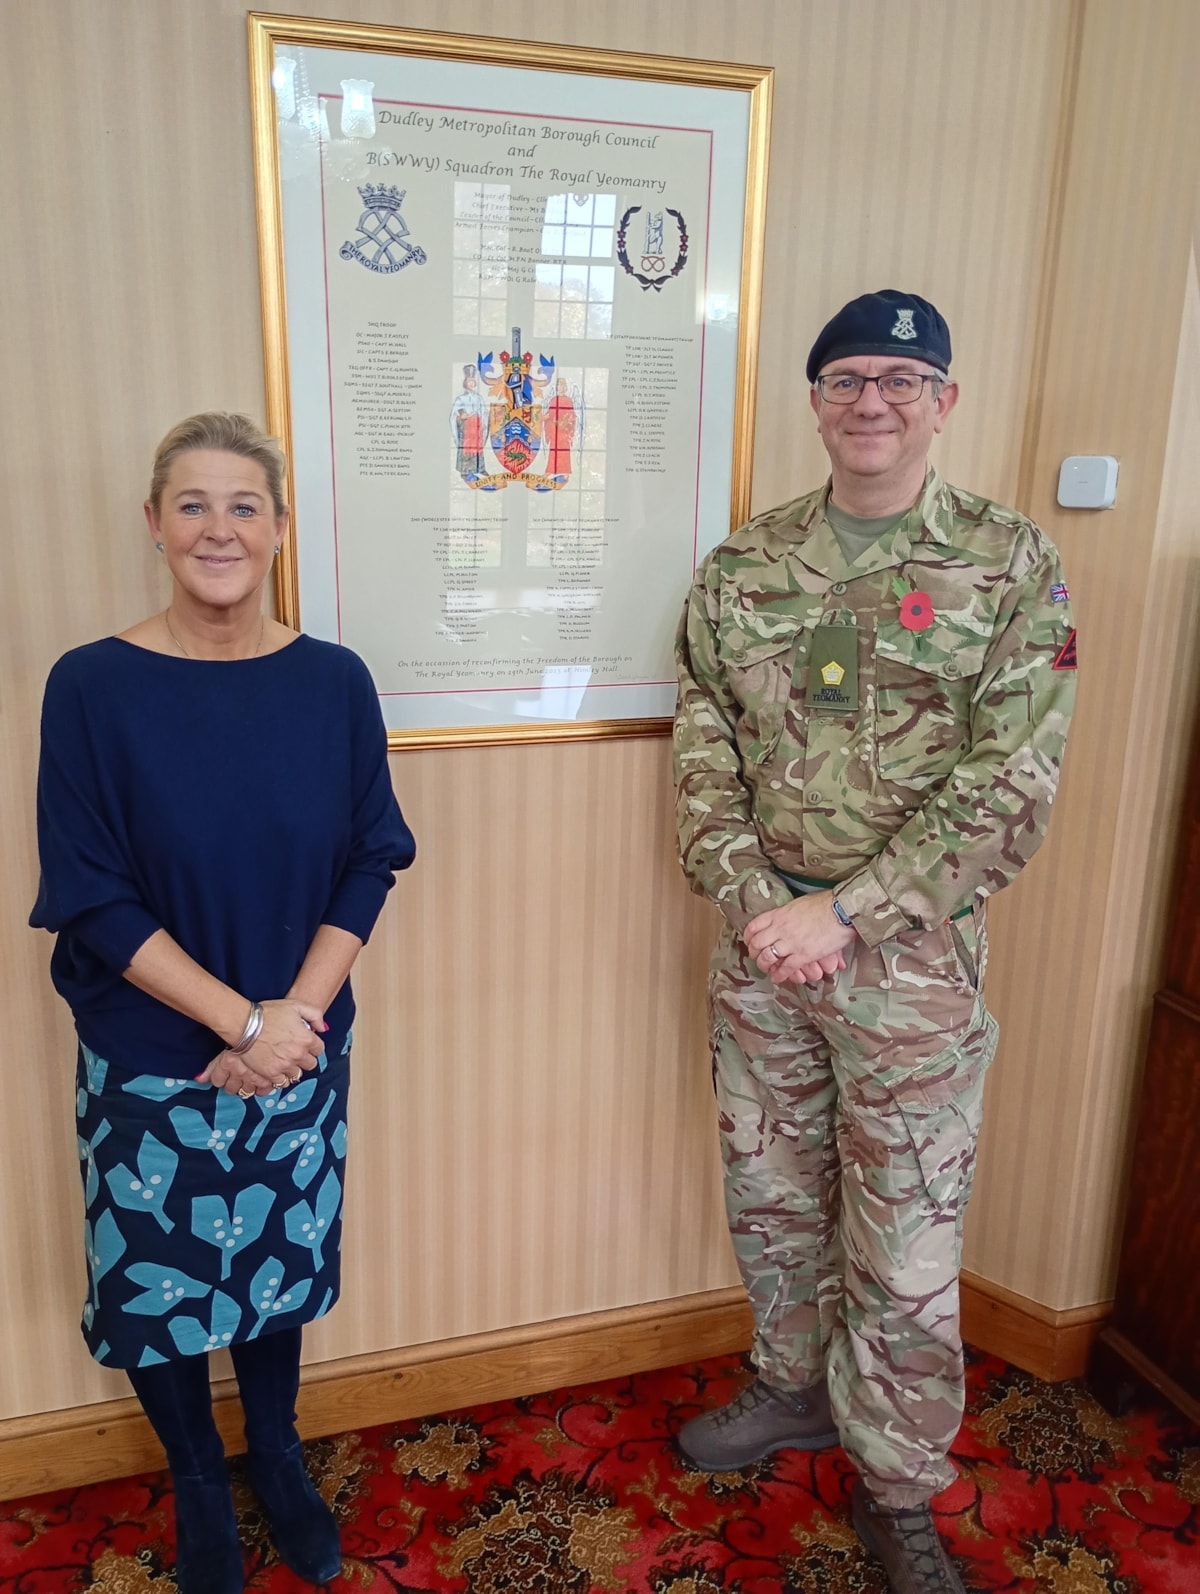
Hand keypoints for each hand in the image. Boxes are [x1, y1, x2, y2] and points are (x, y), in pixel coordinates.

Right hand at [197, 999, 325, 1092]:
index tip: (305, 1044)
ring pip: (297, 1074)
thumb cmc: (269, 1013)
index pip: (319, 1049)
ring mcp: (285, 1065)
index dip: (313, 1046)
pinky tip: (277, 1070)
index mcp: (306, 1039)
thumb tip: (322, 1029)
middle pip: (311, 1064)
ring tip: (285, 1061)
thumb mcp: (296, 1005)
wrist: (244, 1024)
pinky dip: (282, 1078)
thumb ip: (315, 1014)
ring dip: (293, 1068)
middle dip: (305, 1058)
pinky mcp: (271, 1073)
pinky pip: (283, 1082)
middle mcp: (298, 1054)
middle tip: (295, 1052)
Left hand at [744, 892, 856, 986]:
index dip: (748, 937)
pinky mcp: (803, 955)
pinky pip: (785, 968)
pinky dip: (779, 975)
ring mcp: (790, 943)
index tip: (749, 942)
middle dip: (753, 953)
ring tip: (766, 968)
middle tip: (755, 957)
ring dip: (764, 965)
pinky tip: (777, 978)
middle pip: (757, 943)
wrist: (841, 910)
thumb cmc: (825, 903)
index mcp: (779, 914)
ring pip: (767, 957)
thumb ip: (788, 913)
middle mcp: (780, 928)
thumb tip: (787, 916)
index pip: (754, 926)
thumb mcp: (799, 903)